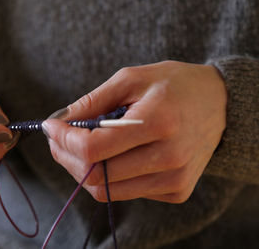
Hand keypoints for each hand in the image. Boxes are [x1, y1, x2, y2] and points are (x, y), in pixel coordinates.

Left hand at [42, 61, 226, 202]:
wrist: (218, 104)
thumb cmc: (173, 85)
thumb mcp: (131, 79)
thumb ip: (93, 101)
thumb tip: (58, 122)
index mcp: (159, 122)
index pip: (94, 149)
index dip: (63, 140)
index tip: (51, 127)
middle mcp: (170, 158)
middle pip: (95, 176)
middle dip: (66, 157)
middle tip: (58, 138)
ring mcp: (175, 179)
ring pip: (106, 190)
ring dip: (82, 169)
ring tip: (80, 146)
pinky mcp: (176, 191)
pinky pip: (125, 192)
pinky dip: (108, 176)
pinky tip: (112, 155)